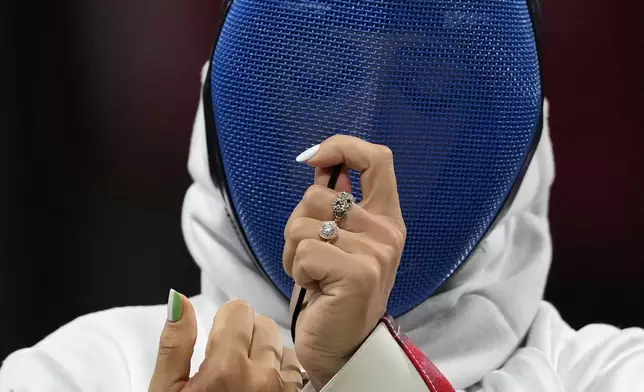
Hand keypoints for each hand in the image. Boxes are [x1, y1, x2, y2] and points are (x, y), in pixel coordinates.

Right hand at [149, 293, 302, 391]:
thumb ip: (176, 344)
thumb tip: (179, 301)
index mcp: (225, 369)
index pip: (239, 310)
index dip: (224, 321)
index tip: (218, 337)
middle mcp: (260, 378)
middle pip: (263, 323)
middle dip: (245, 334)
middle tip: (228, 359)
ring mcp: (282, 391)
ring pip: (281, 344)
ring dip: (265, 352)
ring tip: (244, 375)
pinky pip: (295, 370)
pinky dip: (281, 371)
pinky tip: (261, 386)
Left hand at [284, 135, 405, 388]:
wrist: (343, 347)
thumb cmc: (334, 293)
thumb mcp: (339, 243)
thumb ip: (335, 203)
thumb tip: (321, 164)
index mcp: (387, 218)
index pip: (378, 158)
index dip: (342, 146)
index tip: (314, 160)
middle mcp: (387, 232)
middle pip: (318, 194)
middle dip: (298, 225)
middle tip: (311, 257)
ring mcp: (376, 252)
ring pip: (303, 223)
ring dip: (294, 251)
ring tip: (313, 275)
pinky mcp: (358, 273)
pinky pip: (304, 251)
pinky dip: (296, 270)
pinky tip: (314, 288)